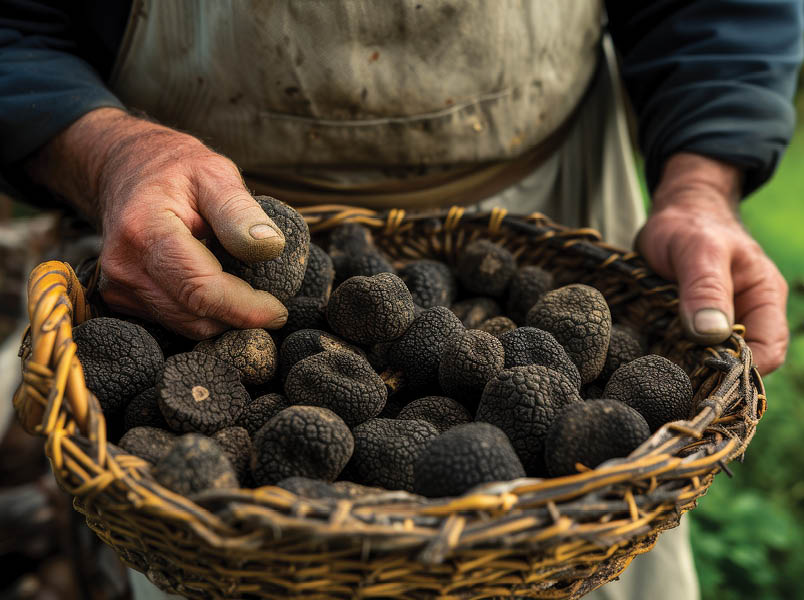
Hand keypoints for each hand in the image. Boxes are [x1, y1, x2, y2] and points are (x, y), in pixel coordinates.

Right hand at [26, 108, 288, 338]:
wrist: (128, 170)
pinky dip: (203, 315)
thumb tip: (269, 246)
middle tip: (271, 303)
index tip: (278, 310)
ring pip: (186, 326)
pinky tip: (217, 291)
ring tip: (246, 293)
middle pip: (194, 316)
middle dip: (239, 317)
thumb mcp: (216, 174)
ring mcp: (118, 285)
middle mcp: (125, 265)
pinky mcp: (122, 298)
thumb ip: (240, 210)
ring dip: (223, 319)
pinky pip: (174, 322)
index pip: (200, 290)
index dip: (244, 308)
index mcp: (145, 231)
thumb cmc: (177, 171)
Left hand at [636, 153, 787, 374]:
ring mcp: (720, 320)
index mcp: (764, 297)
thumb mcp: (697, 250)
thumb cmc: (689, 224)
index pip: (769, 351)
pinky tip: (655, 359)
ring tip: (662, 371)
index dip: (741, 369)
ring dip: (689, 367)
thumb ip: (705, 289)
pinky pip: (690, 350)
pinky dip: (675, 356)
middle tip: (674, 379)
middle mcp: (748, 314)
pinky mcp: (694, 323)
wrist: (672, 211)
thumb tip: (712, 335)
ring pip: (713, 360)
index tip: (702, 371)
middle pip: (741, 363)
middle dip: (712, 374)